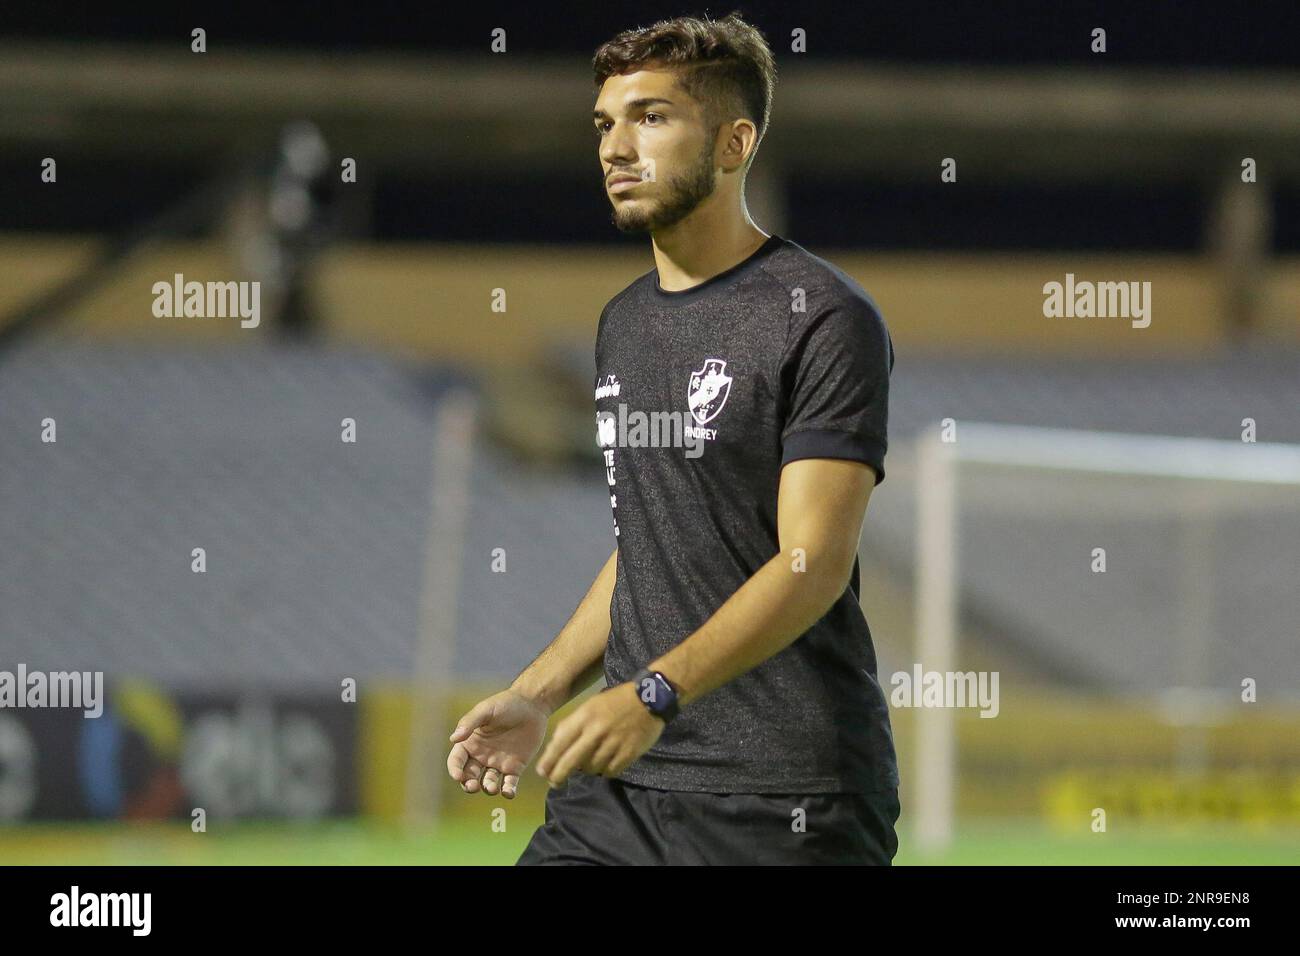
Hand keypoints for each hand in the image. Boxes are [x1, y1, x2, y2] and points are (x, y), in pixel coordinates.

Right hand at [447, 688, 549, 797]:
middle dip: (468, 784)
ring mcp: (498, 763)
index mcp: (470, 742)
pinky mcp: (515, 767)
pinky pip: (509, 784)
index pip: (457, 761)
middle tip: (473, 786)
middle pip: (469, 776)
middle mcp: (481, 756)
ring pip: (488, 783)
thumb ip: (470, 723)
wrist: (532, 704)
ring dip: (488, 788)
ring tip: (492, 787)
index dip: (455, 770)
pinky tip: (509, 793)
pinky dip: (508, 791)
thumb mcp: (486, 710)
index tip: (458, 776)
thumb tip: (453, 739)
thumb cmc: (506, 704)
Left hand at [534, 682, 663, 786]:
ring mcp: (613, 743)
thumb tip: (555, 750)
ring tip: (589, 764)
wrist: (650, 698)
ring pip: (591, 769)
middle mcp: (596, 731)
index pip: (560, 743)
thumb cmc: (615, 702)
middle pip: (572, 761)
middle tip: (555, 783)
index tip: (542, 772)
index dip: (549, 760)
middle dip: (559, 775)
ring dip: (587, 770)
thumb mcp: (590, 706)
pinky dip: (605, 771)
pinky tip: (605, 765)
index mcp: (585, 716)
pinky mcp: (629, 753)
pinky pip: (610, 772)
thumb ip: (573, 725)